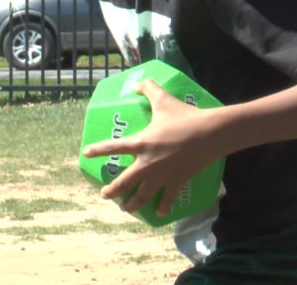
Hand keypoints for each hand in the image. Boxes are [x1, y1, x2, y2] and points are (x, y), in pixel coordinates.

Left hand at [82, 78, 219, 216]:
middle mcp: (148, 163)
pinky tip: (160, 213)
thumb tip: (137, 82)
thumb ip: (149, 89)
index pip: (113, 147)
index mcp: (141, 143)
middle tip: (105, 195)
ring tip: (126, 209)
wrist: (210, 134)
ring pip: (143, 195)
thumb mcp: (164, 100)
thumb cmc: (185, 116)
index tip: (86, 153)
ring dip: (132, 204)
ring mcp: (162, 175)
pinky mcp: (177, 181)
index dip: (98, 150)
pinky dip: (164, 206)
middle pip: (125, 182)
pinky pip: (168, 198)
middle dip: (112, 191)